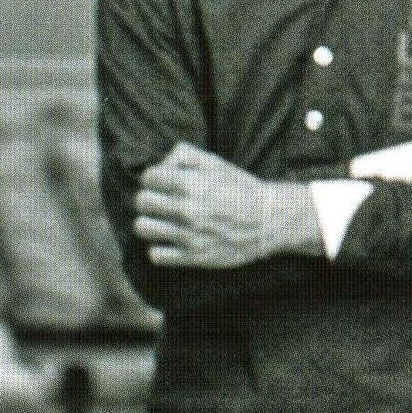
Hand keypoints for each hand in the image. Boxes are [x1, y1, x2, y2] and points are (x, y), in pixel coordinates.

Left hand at [134, 142, 314, 267]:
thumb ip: (183, 155)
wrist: (270, 221)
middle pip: (141, 201)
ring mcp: (189, 235)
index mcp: (190, 183)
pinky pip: (156, 255)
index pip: (147, 177)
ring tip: (162, 222)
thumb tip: (159, 165)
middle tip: (161, 203)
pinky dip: (160, 248)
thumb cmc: (240, 189)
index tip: (163, 184)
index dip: (154, 179)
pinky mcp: (194, 257)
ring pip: (142, 227)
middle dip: (149, 199)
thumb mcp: (214, 162)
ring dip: (150, 223)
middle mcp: (187, 209)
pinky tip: (171, 241)